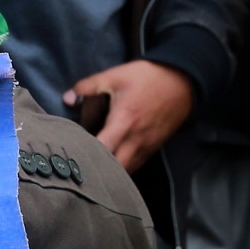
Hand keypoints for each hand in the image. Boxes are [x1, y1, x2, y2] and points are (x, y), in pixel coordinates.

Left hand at [63, 59, 194, 171]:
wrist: (182, 82)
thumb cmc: (147, 77)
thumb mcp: (115, 75)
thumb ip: (89, 86)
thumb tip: (67, 98)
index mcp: (124, 121)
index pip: (104, 148)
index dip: (86, 156)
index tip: (71, 157)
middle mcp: (136, 139)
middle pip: (115, 169)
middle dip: (96, 171)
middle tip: (78, 168)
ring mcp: (147, 146)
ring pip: (126, 171)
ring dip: (110, 173)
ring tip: (92, 169)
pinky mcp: (154, 148)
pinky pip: (136, 165)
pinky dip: (123, 169)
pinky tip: (110, 164)